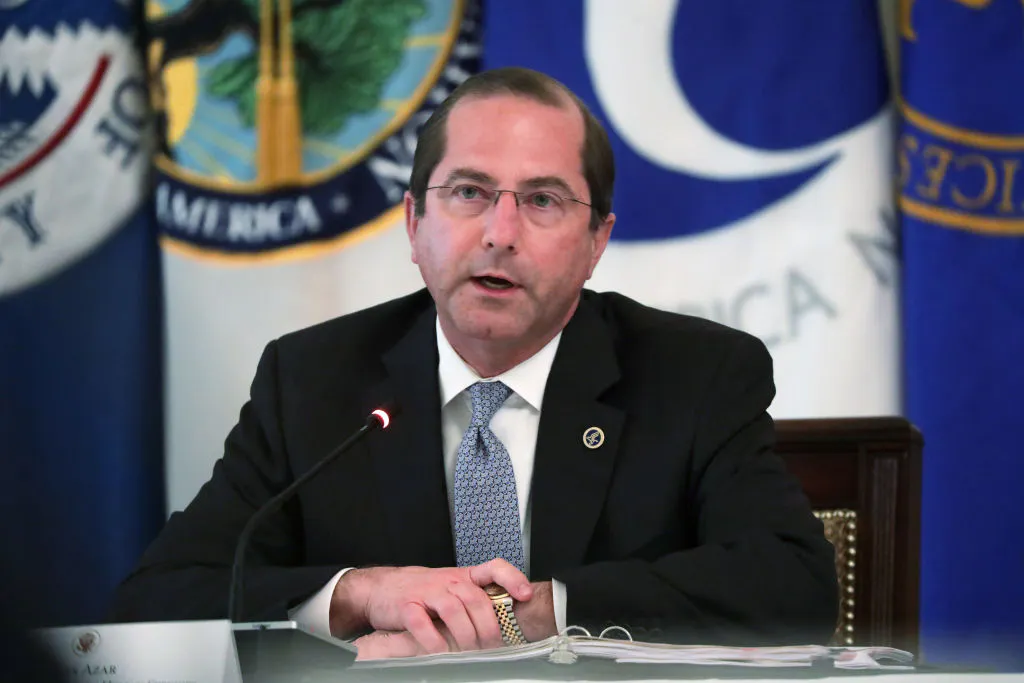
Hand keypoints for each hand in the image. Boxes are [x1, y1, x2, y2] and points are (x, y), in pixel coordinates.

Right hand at [350, 581, 557, 660]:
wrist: (381, 588)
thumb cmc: (422, 592)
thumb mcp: (452, 590)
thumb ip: (475, 601)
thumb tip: (506, 627)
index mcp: (464, 576)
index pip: (494, 568)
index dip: (512, 579)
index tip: (525, 595)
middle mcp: (448, 580)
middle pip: (477, 600)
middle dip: (489, 628)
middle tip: (493, 647)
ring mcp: (427, 591)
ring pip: (455, 611)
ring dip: (466, 636)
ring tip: (470, 653)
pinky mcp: (407, 606)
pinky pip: (424, 625)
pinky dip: (436, 643)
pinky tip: (441, 653)